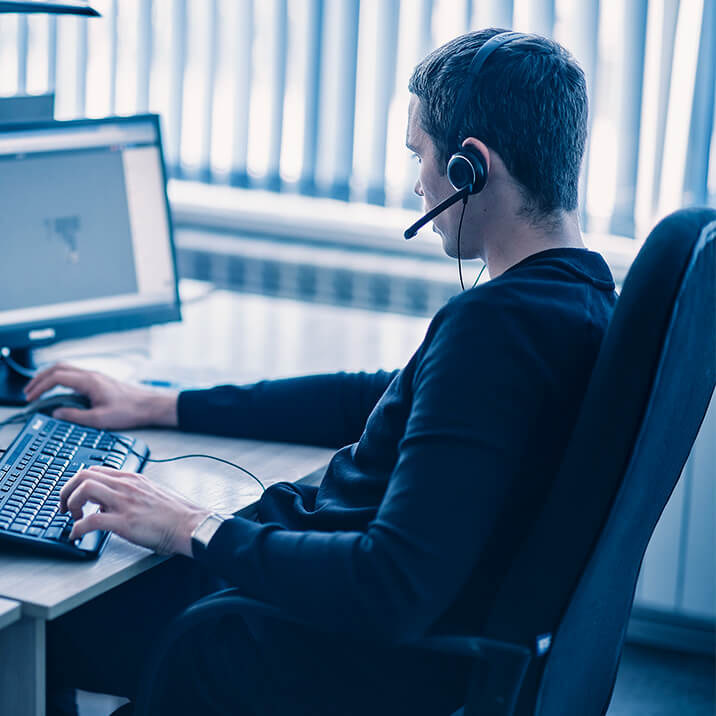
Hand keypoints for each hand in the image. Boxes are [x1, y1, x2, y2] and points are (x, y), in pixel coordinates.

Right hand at [23, 363, 177, 429]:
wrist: (150, 406)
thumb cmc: (130, 411)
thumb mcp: (100, 419)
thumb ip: (76, 416)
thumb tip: (57, 413)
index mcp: (89, 381)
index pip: (56, 377)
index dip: (40, 386)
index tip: (30, 397)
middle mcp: (92, 375)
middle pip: (58, 368)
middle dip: (40, 378)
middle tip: (28, 392)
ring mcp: (96, 376)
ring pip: (66, 369)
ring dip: (50, 377)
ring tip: (39, 390)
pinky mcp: (100, 381)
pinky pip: (75, 375)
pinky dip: (61, 379)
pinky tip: (59, 391)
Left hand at [60, 465, 209, 555]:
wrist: (191, 525)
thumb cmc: (176, 513)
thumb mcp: (151, 493)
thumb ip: (130, 493)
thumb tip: (108, 504)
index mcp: (133, 478)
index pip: (95, 470)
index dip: (78, 483)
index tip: (74, 497)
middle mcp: (126, 486)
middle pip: (83, 475)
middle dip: (67, 490)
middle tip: (65, 507)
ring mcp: (124, 502)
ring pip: (84, 490)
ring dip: (70, 504)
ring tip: (71, 518)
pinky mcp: (124, 522)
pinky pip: (90, 521)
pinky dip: (77, 529)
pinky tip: (76, 535)